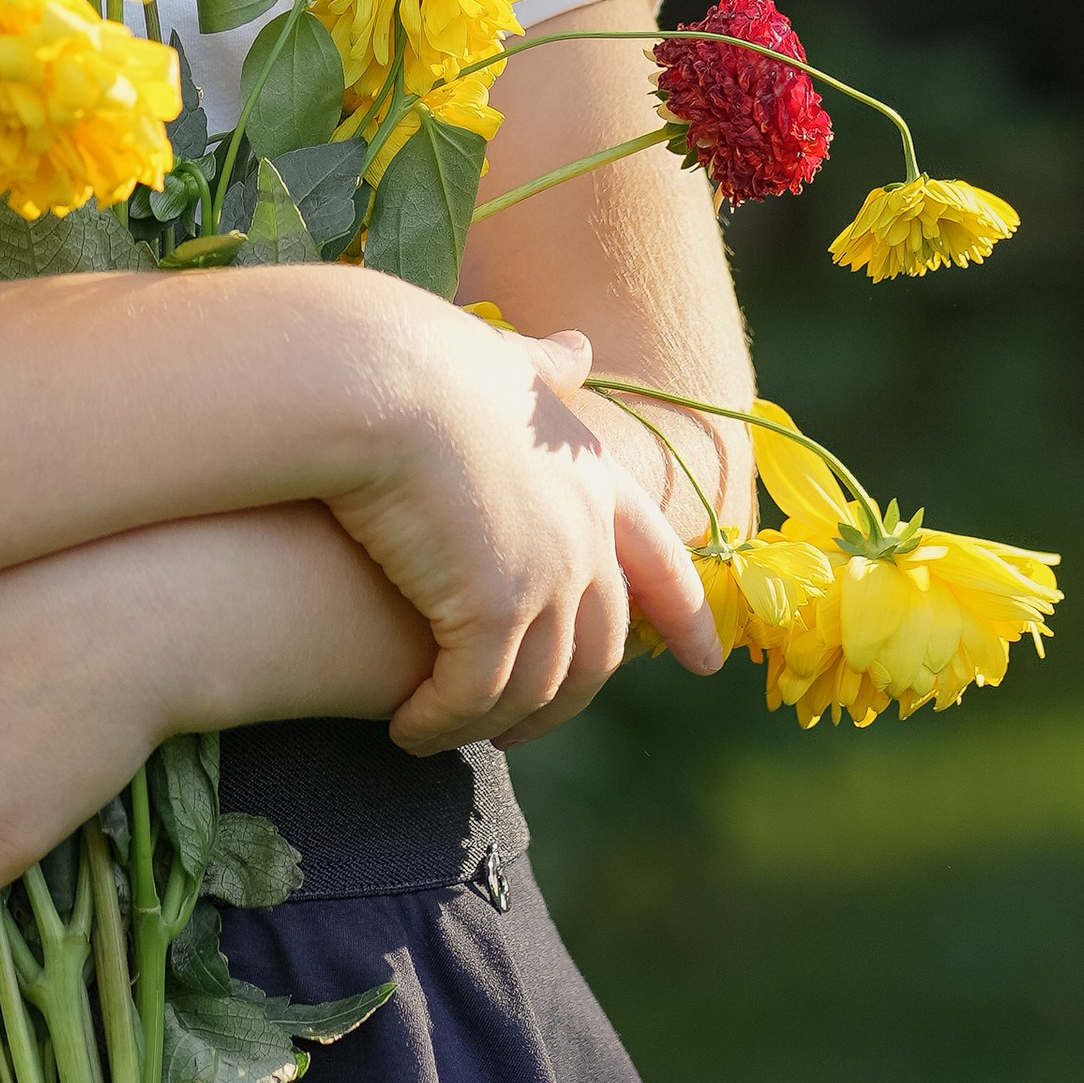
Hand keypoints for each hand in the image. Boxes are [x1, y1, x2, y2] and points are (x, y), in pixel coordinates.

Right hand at [325, 297, 719, 756]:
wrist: (377, 376)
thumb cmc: (420, 360)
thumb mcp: (502, 361)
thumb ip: (541, 366)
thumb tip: (578, 348)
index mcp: (593, 477)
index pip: (659, 558)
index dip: (684, 613)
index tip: (707, 664)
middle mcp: (584, 534)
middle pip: (598, 646)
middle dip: (563, 700)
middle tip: (516, 733)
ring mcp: (544, 576)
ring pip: (535, 685)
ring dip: (488, 722)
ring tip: (438, 734)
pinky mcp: (491, 609)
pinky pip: (474, 694)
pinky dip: (443, 722)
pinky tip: (408, 730)